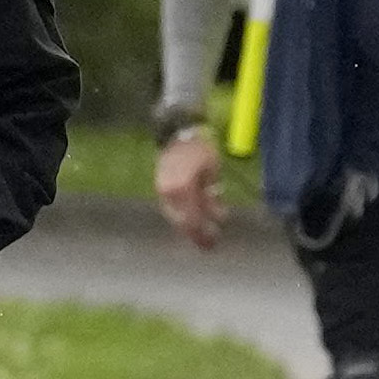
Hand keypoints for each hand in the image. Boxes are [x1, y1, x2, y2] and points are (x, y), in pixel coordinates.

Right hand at [156, 123, 224, 249]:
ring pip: (175, 218)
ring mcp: (162, 192)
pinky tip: (192, 217)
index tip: (214, 242)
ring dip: (189, 226)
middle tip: (209, 244)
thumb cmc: (201, 149)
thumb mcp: (212, 173)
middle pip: (182, 223)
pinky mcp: (160, 189)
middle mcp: (169, 194)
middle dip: (196, 234)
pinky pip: (171, 209)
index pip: (193, 219)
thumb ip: (212, 197)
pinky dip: (182, 216)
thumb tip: (217, 216)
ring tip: (201, 232)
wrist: (178, 134)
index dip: (203, 233)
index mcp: (184, 189)